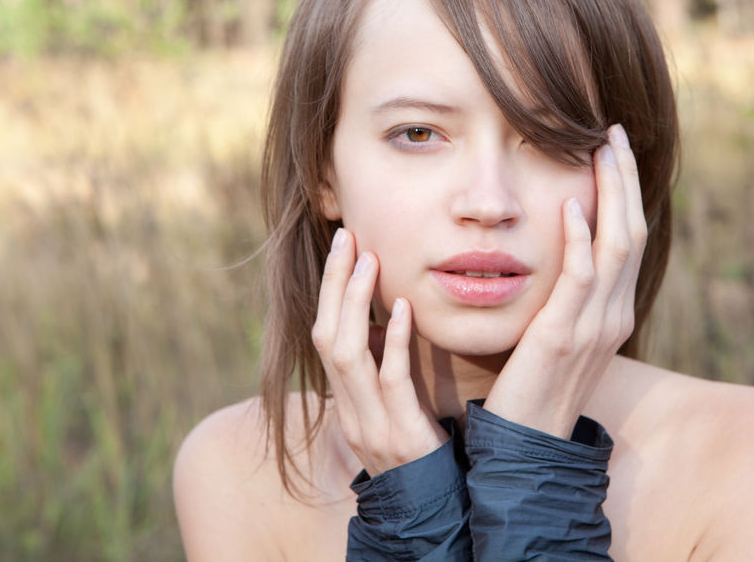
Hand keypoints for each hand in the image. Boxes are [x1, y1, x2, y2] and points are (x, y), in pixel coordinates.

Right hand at [311, 228, 448, 475]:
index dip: (330, 290)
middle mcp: (349, 409)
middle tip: (349, 237)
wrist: (429, 515)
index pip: (325, 336)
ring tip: (370, 261)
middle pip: (326, 336)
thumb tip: (380, 323)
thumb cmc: (418, 456)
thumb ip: (381, 371)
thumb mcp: (391, 410)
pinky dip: (392, 343)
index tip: (345, 246)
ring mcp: (370, 422)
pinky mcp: (400, 433)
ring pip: (347, 354)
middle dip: (335, 284)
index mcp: (346, 400)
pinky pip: (389, 382)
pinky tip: (403, 310)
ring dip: (356, 303)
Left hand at [484, 124, 645, 437]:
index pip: (629, 237)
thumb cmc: (533, 385)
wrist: (528, 444)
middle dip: (624, 178)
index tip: (612, 149)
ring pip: (617, 245)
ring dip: (610, 194)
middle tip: (613, 132)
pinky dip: (579, 241)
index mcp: (612, 311)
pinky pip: (580, 280)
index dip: (625, 191)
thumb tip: (553, 257)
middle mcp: (614, 313)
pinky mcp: (565, 337)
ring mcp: (595, 325)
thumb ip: (563, 297)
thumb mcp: (557, 334)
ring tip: (600, 149)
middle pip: (632, 230)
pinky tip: (568, 208)